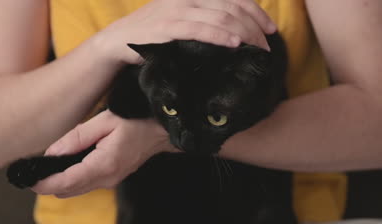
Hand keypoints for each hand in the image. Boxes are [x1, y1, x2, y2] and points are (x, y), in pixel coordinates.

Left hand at [31, 110, 176, 197]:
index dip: (44, 184)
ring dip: (59, 183)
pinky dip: (71, 179)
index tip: (28, 181)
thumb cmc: (135, 121)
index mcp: (103, 164)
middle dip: (48, 185)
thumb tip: (52, 153)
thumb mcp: (104, 121)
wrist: (160, 131)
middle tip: (32, 171)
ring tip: (45, 168)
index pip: (66, 182)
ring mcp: (110, 181)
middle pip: (68, 190)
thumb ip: (76, 138)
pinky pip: (86, 184)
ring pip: (76, 189)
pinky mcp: (111, 178)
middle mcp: (106, 178)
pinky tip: (65, 165)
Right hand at [96, 0, 276, 63]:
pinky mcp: (167, 26)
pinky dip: (220, 35)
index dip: (257, 13)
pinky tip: (234, 44)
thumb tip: (232, 34)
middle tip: (267, 47)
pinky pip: (200, 29)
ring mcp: (177, 10)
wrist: (119, 41)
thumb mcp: (180, 21)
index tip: (271, 31)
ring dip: (244, 33)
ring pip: (221, 16)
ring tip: (257, 49)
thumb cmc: (152, 34)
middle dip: (255, 27)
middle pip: (233, 7)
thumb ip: (202, 21)